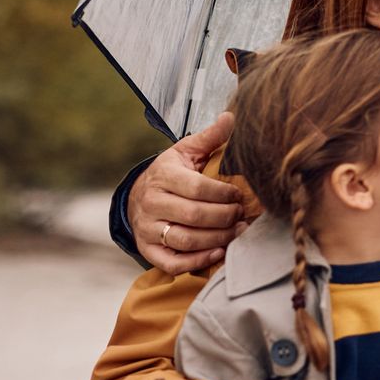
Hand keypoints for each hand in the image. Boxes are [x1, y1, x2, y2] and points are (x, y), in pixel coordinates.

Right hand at [131, 112, 248, 272]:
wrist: (137, 196)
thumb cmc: (171, 173)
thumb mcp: (185, 151)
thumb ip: (209, 137)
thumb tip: (231, 117)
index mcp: (163, 175)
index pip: (197, 188)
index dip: (223, 194)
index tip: (239, 195)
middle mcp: (151, 202)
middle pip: (193, 216)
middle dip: (224, 217)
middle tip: (242, 215)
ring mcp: (147, 228)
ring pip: (185, 240)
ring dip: (217, 239)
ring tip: (238, 231)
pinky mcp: (148, 249)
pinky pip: (172, 262)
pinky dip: (197, 261)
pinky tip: (218, 251)